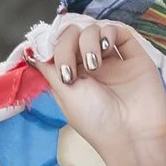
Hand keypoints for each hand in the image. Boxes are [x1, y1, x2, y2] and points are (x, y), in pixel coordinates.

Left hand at [27, 17, 165, 165]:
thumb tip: (32, 50)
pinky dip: (108, 32)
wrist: (133, 135)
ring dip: (87, 41)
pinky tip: (105, 47)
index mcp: (73, 75)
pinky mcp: (134, 55)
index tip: (49, 56)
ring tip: (94, 65)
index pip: (57, 48)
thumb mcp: (64, 95)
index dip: (52, 45)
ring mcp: (113, 59)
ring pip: (93, 30)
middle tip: (70, 70)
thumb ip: (49, 68)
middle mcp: (92, 65)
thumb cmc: (96, 121)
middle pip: (73, 35)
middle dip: (66, 45)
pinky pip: (118, 31)